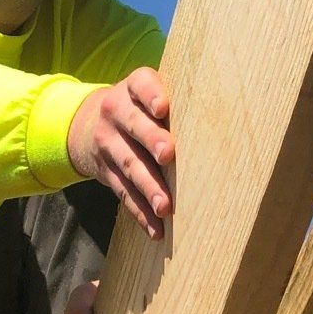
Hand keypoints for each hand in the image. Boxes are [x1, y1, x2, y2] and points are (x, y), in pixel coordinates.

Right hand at [66, 66, 172, 239]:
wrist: (87, 124)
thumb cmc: (139, 107)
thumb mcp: (147, 92)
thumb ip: (175, 98)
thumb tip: (224, 119)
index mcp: (132, 87)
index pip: (141, 84)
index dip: (151, 95)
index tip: (163, 108)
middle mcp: (116, 111)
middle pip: (134, 126)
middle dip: (152, 140)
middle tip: (168, 154)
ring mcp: (108, 142)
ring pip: (130, 164)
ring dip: (148, 186)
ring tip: (165, 206)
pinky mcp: (106, 170)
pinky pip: (123, 192)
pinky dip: (140, 212)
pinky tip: (156, 228)